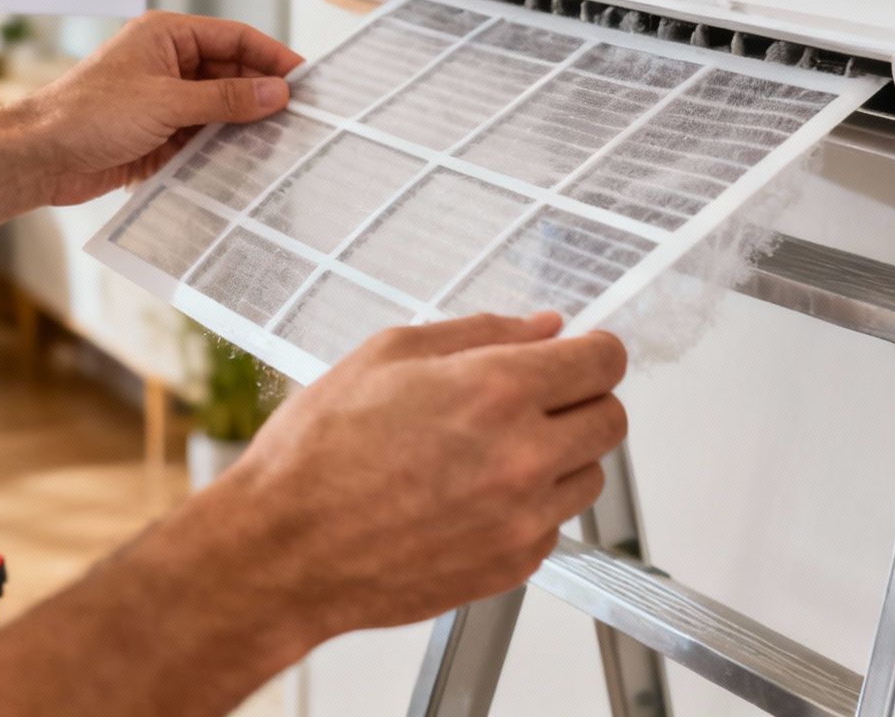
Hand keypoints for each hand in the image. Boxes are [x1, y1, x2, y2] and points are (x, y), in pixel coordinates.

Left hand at [19, 11, 303, 206]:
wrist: (39, 157)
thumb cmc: (86, 114)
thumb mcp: (166, 102)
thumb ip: (224, 98)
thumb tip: (274, 92)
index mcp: (167, 36)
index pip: (234, 37)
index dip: (272, 56)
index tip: (305, 79)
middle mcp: (168, 64)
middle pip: (231, 74)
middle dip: (262, 95)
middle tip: (300, 118)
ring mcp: (164, 102)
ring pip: (220, 110)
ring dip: (245, 126)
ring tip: (282, 145)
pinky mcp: (159, 136)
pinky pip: (203, 139)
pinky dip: (223, 150)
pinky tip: (247, 165)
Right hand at [199, 314, 629, 643]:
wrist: (283, 550)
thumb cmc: (318, 453)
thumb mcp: (387, 354)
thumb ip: (479, 333)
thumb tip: (542, 328)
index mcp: (497, 390)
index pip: (605, 361)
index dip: (594, 351)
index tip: (580, 354)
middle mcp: (523, 456)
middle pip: (611, 419)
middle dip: (581, 401)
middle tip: (534, 400)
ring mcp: (522, 518)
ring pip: (588, 476)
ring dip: (558, 458)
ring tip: (488, 454)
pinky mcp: (511, 566)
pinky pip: (552, 526)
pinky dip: (527, 508)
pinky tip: (468, 497)